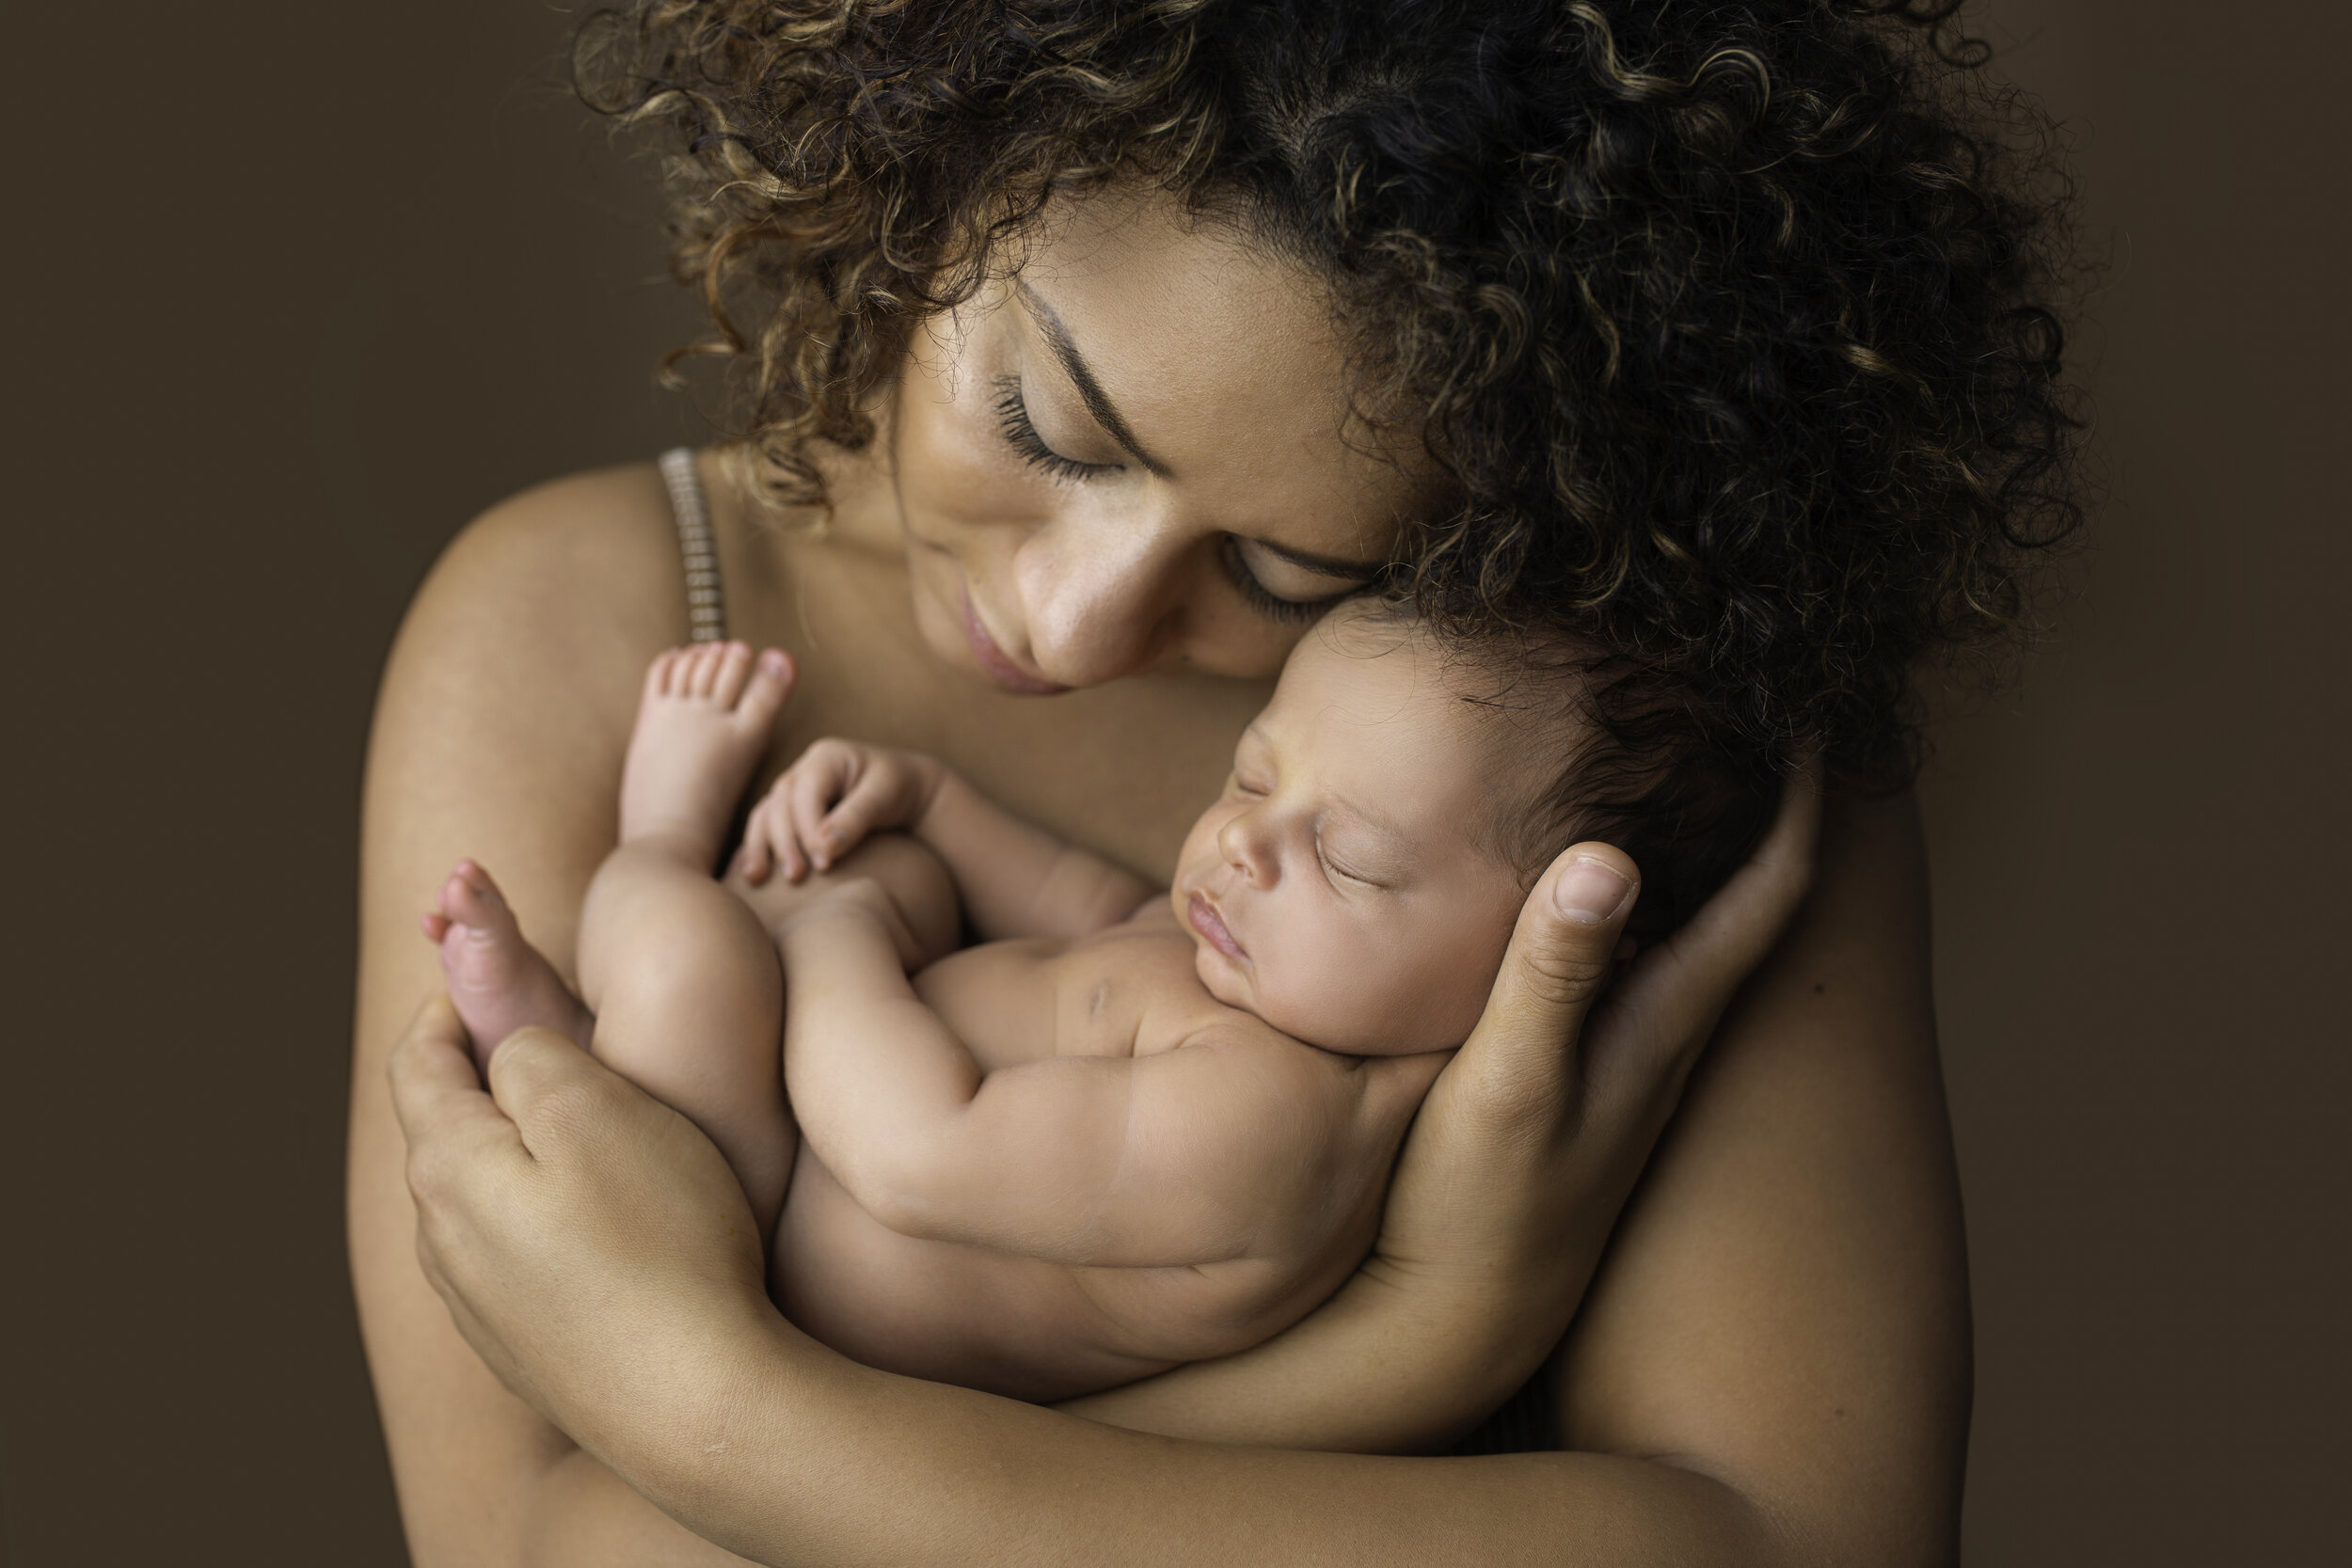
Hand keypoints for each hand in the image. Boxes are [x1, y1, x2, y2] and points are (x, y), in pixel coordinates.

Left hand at [386, 996, 777, 1466]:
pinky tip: (608, 1230)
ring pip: (480, 1199)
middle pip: (445, 1132)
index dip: (450, 1006)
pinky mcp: (523, 1352)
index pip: (417, 1063)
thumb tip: (503, 1052)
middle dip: (488, 1079)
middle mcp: (441, 1241)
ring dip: (518, 1154)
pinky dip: (544, 1220)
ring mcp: (479, 1306)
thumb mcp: (600, 1110)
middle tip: (561, 1044)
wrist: (698, 1405)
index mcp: (448, 1168)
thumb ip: (532, 1055)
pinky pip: (515, 1260)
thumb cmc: (661, 1241)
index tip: (491, 970)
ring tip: (595, 1137)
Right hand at [734, 738, 944, 884]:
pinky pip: (764, 826)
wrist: (906, 792)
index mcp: (825, 758)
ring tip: (757, 879)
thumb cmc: (898, 789)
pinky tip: (744, 872)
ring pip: (765, 815)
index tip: (824, 865)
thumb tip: (824, 847)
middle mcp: (802, 771)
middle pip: (779, 804)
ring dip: (759, 846)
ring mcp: (792, 790)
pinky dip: (752, 847)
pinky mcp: (789, 810)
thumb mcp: (884, 797)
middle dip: (784, 842)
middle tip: (796, 877)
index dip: (809, 829)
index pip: (806, 794)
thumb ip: (855, 818)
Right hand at [1067, 763, 1822, 1450]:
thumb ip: (1554, 969)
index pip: (1773, 887)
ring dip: (1705, 845)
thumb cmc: (1484, 1203)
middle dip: (1762, 800)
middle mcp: (1671, 1032)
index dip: (1808, 797)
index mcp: (1670, 1017)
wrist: (1459, 1315)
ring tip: (1684, 762)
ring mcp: (1632, 1057)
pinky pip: (1640, 957)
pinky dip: (1643, 896)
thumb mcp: (1510, 1078)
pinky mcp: (1586, 1073)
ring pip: (1697, 924)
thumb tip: (1610, 854)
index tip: (1816, 709)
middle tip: (1748, 709)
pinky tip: (1593, 877)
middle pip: (1752, 894)